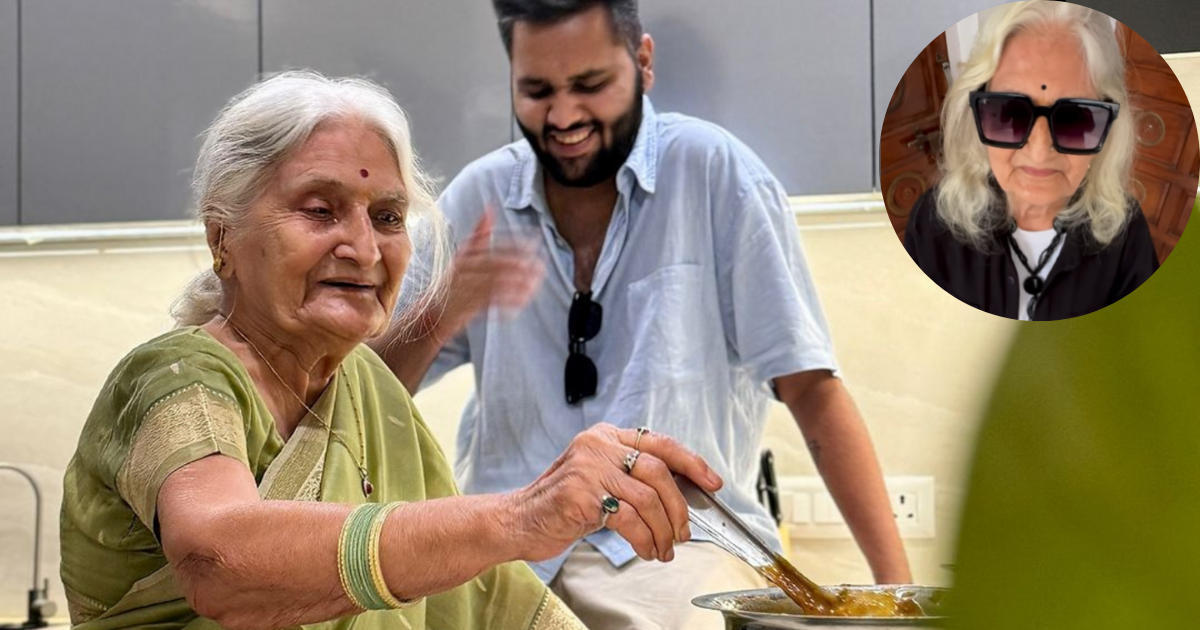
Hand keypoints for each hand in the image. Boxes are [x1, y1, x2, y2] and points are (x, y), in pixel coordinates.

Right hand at [433, 208, 544, 339]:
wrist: (431, 313)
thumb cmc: (452, 282)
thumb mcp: (463, 255)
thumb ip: (479, 234)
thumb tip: (490, 206)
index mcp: (465, 256)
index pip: (493, 246)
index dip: (515, 244)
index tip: (535, 242)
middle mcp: (463, 270)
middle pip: (496, 264)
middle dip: (521, 264)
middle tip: (540, 265)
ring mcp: (464, 288)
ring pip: (496, 283)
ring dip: (518, 284)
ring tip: (535, 284)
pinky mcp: (466, 307)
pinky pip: (491, 302)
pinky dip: (508, 301)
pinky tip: (522, 301)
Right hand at [509, 424, 722, 563]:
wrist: (517, 521)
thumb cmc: (560, 504)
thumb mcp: (598, 479)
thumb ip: (631, 477)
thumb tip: (679, 497)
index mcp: (605, 436)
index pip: (660, 443)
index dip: (692, 462)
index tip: (712, 481)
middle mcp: (598, 446)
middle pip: (659, 471)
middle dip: (678, 507)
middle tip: (683, 531)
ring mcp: (588, 468)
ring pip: (647, 498)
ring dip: (663, 530)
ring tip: (664, 547)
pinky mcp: (581, 495)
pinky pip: (629, 519)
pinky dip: (645, 539)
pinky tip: (646, 550)